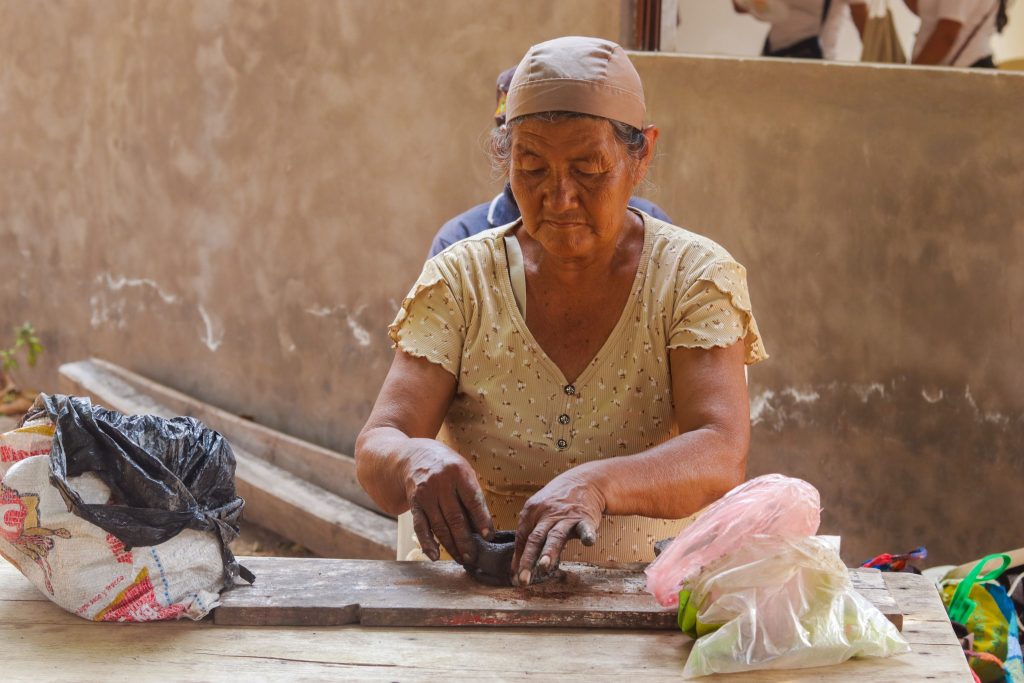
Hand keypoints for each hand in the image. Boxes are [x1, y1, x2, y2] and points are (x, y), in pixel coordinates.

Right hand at [403, 440, 493, 563]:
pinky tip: (435, 555)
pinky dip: (427, 543)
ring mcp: (426, 494)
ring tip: (461, 559)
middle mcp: (441, 483)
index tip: (488, 537)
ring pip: (439, 526)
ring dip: (451, 546)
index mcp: (459, 473)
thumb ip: (472, 496)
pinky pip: (421, 526)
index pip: (473, 500)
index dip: (482, 520)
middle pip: (455, 517)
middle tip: (474, 558)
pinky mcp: (414, 503)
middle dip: (465, 541)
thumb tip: (482, 528)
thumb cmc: (447, 468)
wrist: (414, 456)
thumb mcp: (463, 472)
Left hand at [511, 467, 604, 585]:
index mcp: (531, 512)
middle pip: (535, 538)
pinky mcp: (585, 518)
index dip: (518, 558)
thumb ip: (528, 538)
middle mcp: (547, 514)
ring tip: (544, 567)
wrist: (584, 482)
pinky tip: (588, 542)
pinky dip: (587, 534)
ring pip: (556, 535)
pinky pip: (585, 527)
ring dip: (550, 551)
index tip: (514, 578)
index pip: (522, 538)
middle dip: (528, 559)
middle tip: (522, 580)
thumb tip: (515, 569)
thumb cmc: (557, 503)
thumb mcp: (539, 514)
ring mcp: (566, 516)